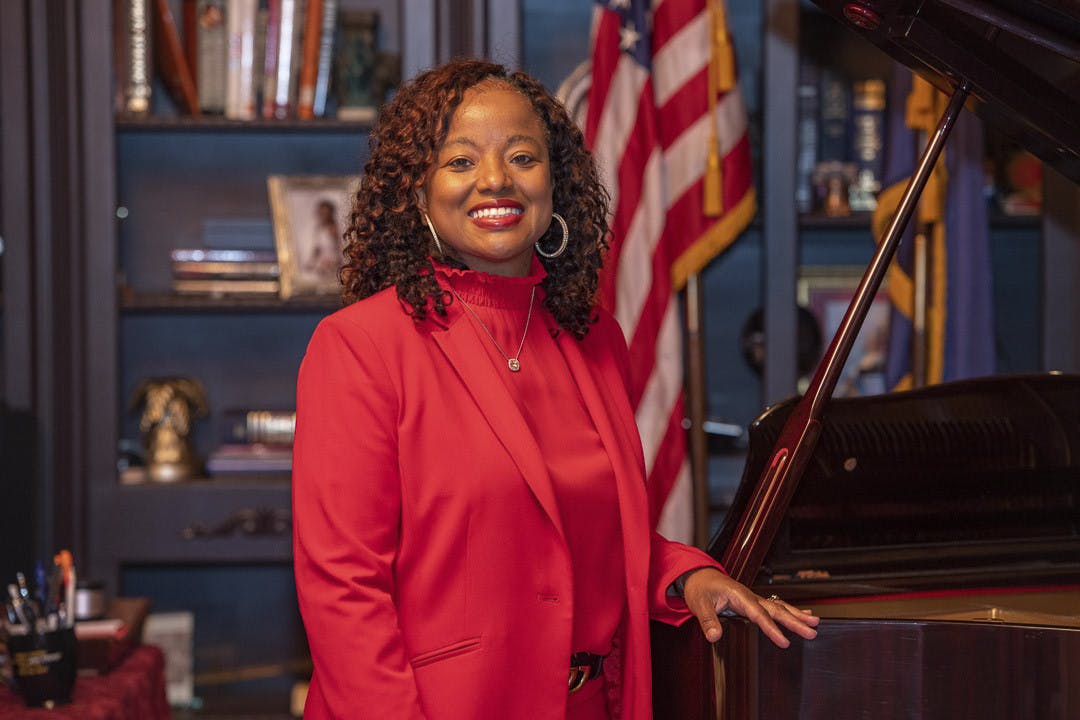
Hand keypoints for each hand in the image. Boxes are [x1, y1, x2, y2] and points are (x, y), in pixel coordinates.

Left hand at [681, 568, 819, 647]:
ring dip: (797, 615)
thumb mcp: (699, 604)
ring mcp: (753, 598)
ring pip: (779, 606)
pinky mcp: (753, 602)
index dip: (772, 629)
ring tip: (815, 623)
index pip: (758, 615)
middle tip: (812, 632)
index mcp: (738, 595)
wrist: (699, 576)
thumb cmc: (700, 589)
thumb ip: (708, 620)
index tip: (784, 641)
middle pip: (775, 609)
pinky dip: (790, 610)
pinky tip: (804, 615)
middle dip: (794, 621)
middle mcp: (749, 596)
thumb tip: (714, 637)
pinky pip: (775, 607)